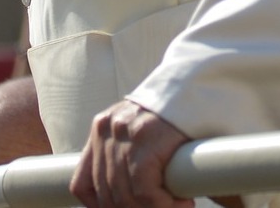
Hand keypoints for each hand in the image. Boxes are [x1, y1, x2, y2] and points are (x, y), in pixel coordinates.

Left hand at [71, 100, 191, 207]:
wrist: (197, 84)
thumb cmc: (173, 113)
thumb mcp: (139, 129)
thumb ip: (125, 151)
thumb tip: (125, 197)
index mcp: (101, 129)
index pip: (82, 184)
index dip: (98, 207)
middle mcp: (107, 131)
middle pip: (106, 195)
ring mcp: (124, 135)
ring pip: (125, 197)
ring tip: (175, 206)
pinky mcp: (145, 140)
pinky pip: (145, 190)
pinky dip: (164, 204)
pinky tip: (182, 202)